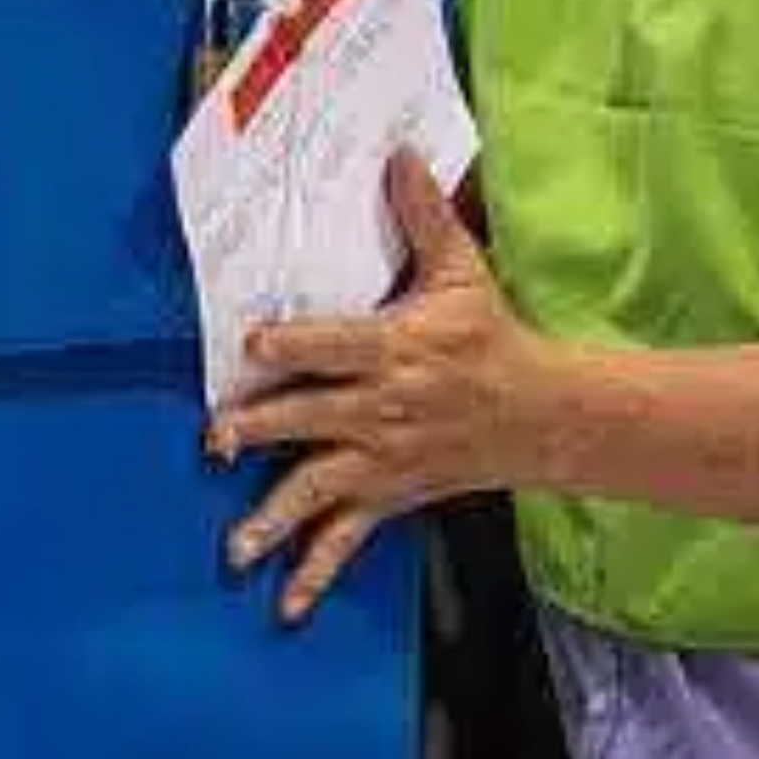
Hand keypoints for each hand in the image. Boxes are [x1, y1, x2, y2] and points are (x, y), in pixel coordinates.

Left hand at [208, 151, 561, 623]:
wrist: (542, 414)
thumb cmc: (492, 336)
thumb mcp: (462, 270)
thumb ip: (423, 214)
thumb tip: (397, 154)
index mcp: (394, 349)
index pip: (334, 345)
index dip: (292, 345)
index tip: (253, 346)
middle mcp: (381, 408)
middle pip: (311, 419)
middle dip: (261, 430)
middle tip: (217, 440)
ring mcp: (382, 458)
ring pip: (318, 489)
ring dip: (273, 518)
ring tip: (235, 546)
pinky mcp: (388, 496)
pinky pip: (346, 540)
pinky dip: (316, 575)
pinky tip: (284, 604)